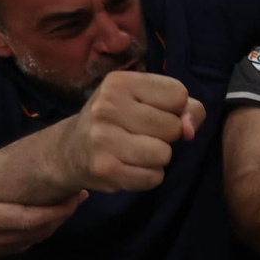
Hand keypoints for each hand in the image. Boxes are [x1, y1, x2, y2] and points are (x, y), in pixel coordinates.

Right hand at [61, 71, 203, 193]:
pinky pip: (153, 178)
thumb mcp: (147, 101)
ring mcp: (103, 137)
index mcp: (120, 82)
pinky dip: (147, 176)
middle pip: (173, 127)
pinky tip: (128, 167)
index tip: (153, 111)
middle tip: (139, 133)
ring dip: (157, 158)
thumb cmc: (119, 121)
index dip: (175, 108)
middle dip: (166, 135)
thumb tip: (190, 131)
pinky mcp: (104, 168)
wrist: (69, 152)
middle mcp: (107, 106)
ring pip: (164, 154)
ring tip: (134, 150)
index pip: (178, 94)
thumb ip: (185, 108)